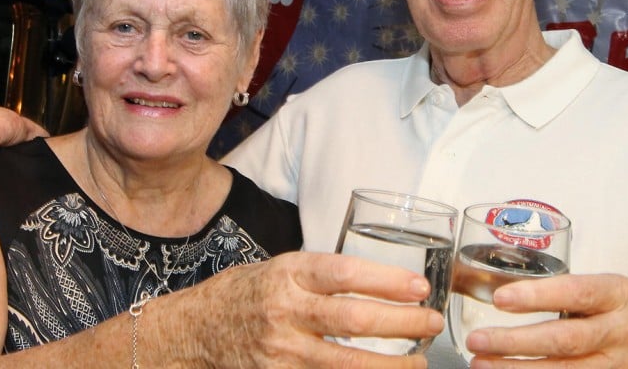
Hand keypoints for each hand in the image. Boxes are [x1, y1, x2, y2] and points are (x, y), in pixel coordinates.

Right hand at [158, 251, 444, 367]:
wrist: (195, 330)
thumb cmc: (248, 292)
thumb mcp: (282, 268)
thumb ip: (324, 275)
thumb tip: (387, 283)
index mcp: (289, 273)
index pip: (344, 274)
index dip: (386, 280)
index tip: (419, 287)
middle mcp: (284, 311)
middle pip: (353, 319)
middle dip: (401, 323)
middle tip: (432, 323)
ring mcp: (281, 351)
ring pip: (346, 362)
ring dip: (390, 364)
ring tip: (419, 362)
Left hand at [463, 273, 627, 367]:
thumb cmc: (623, 317)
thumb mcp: (607, 294)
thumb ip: (567, 293)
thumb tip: (500, 293)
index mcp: (618, 295)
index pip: (575, 292)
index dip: (536, 296)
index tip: (500, 298)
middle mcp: (623, 332)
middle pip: (564, 340)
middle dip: (515, 342)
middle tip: (477, 341)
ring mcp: (620, 368)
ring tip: (482, 364)